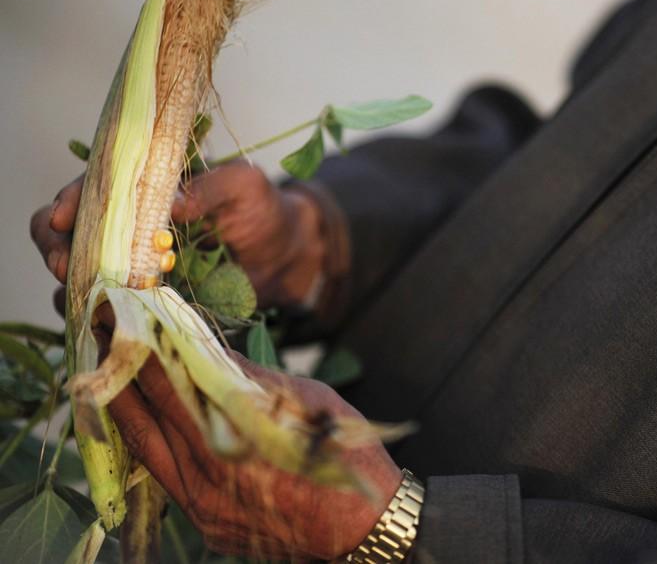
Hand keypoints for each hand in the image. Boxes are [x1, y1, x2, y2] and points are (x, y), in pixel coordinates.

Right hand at [30, 161, 335, 309]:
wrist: (289, 256)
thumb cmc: (264, 209)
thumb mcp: (245, 185)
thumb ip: (211, 186)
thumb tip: (172, 203)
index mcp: (144, 188)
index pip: (91, 189)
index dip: (70, 201)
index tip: (64, 218)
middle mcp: (128, 227)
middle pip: (65, 233)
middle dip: (56, 247)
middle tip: (65, 266)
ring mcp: (134, 267)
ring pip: (78, 276)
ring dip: (72, 287)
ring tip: (85, 296)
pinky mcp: (149, 303)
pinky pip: (111, 312)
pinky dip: (101, 317)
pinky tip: (106, 322)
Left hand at [109, 352, 401, 559]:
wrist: (363, 529)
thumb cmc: (347, 456)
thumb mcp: (307, 402)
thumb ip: (252, 378)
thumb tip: (208, 348)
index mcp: (236, 440)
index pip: (171, 389)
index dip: (141, 352)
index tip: (119, 320)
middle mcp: (210, 478)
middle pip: (148, 421)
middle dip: (121, 377)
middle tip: (100, 340)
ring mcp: (204, 508)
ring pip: (148, 454)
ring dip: (127, 413)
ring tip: (108, 378)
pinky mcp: (207, 525)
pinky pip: (165, 480)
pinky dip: (150, 447)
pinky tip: (144, 426)